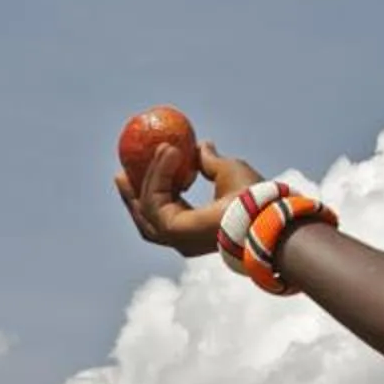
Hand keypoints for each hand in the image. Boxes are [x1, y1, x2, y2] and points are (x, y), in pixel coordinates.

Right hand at [113, 139, 262, 258]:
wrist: (262, 210)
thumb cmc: (251, 196)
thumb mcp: (227, 170)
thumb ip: (209, 161)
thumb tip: (201, 145)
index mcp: (194, 229)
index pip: (162, 213)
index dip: (148, 192)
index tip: (139, 171)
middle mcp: (181, 239)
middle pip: (144, 218)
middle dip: (130, 194)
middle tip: (121, 171)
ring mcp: (174, 238)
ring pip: (146, 206)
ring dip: (146, 176)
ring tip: (151, 150)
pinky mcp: (171, 230)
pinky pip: (155, 198)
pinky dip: (158, 174)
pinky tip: (168, 152)